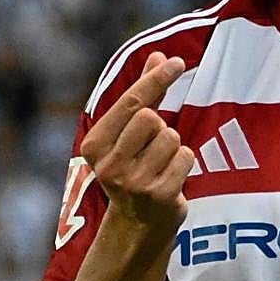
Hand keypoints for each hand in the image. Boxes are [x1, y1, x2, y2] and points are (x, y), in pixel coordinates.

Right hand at [80, 51, 194, 240]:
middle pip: (151, 118)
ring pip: (171, 137)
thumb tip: (158, 55)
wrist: (138, 225)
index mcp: (94, 146)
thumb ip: (143, 94)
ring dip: (173, 145)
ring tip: (160, 164)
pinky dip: (184, 161)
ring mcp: (134, 183)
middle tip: (152, 146)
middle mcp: (109, 166)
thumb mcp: (128, 133)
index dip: (155, 79)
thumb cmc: (134, 167)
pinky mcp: (160, 195)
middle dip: (160, 125)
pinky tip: (171, 177)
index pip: (131, 103)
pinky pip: (186, 156)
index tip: (177, 61)